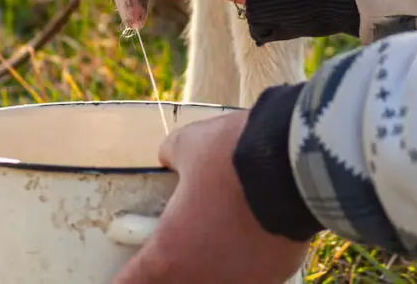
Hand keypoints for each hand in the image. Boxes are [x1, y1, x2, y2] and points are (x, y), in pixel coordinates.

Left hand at [110, 112, 310, 283]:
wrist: (294, 164)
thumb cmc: (229, 158)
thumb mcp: (186, 145)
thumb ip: (170, 157)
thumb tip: (169, 157)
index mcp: (168, 255)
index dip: (123, 279)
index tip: (123, 273)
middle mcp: (203, 279)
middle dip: (169, 272)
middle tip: (172, 253)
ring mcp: (242, 282)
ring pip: (217, 282)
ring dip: (210, 268)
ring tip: (214, 240)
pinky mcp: (277, 275)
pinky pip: (252, 274)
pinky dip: (247, 261)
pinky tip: (252, 237)